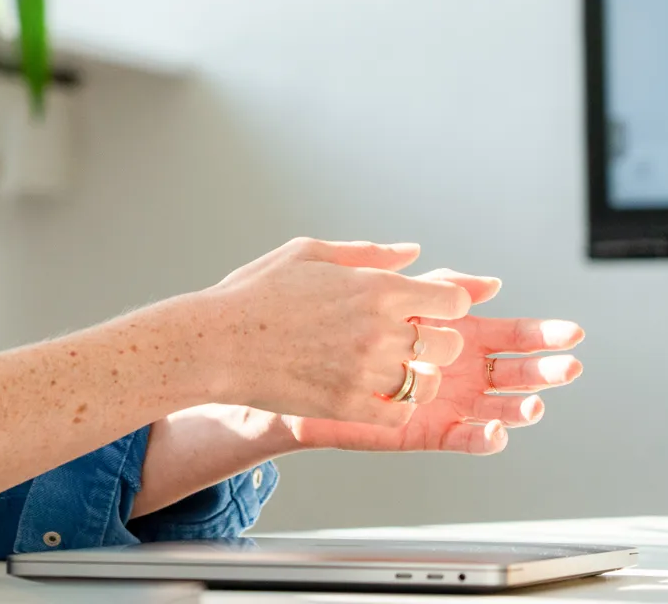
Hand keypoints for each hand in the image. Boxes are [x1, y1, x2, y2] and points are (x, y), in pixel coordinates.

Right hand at [193, 239, 473, 427]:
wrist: (216, 341)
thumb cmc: (255, 293)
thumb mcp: (308, 253)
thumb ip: (367, 252)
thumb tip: (412, 253)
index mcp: (375, 287)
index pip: (452, 300)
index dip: (444, 303)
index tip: (424, 308)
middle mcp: (379, 330)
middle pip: (449, 344)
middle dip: (436, 340)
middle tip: (407, 340)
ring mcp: (366, 371)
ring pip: (427, 382)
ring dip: (416, 375)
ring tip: (388, 368)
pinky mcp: (349, 405)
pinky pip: (400, 414)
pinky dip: (394, 406)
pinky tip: (373, 393)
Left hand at [288, 271, 584, 453]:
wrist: (291, 360)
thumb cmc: (336, 323)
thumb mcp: (389, 291)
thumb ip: (437, 287)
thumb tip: (489, 282)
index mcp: (453, 334)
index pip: (509, 335)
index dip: (540, 335)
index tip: (570, 333)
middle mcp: (456, 370)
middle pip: (513, 372)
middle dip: (544, 370)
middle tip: (569, 365)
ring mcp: (443, 400)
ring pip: (496, 406)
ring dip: (520, 405)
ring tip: (536, 401)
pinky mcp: (422, 428)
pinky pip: (461, 437)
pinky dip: (483, 437)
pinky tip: (497, 428)